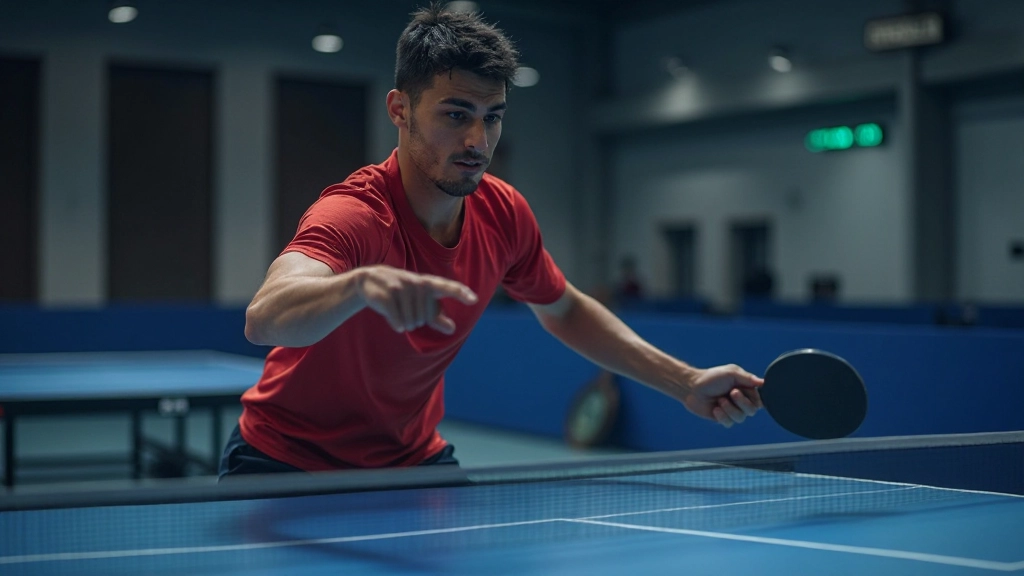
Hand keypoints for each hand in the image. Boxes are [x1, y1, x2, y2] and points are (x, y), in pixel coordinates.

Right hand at [356, 265, 477, 333]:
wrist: (369, 281)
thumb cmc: (400, 294)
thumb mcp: (418, 303)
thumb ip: (436, 316)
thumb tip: (453, 329)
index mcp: (427, 283)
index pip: (447, 287)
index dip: (461, 293)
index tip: (474, 300)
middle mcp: (416, 283)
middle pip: (424, 318)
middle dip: (415, 320)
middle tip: (404, 308)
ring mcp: (401, 288)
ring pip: (412, 323)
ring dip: (405, 323)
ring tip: (398, 310)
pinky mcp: (387, 296)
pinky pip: (399, 323)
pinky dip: (396, 325)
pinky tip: (393, 319)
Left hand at [680, 364, 762, 427]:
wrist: (691, 387)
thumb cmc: (711, 378)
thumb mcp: (731, 373)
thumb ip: (747, 378)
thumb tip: (764, 382)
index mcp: (745, 389)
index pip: (758, 400)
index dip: (753, 398)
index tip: (742, 390)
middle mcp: (740, 401)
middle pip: (752, 411)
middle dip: (742, 403)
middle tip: (732, 393)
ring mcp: (731, 410)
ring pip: (741, 418)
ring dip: (730, 409)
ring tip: (720, 400)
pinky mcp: (722, 418)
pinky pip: (729, 423)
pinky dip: (722, 416)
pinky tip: (715, 409)